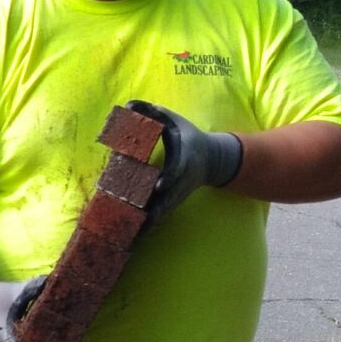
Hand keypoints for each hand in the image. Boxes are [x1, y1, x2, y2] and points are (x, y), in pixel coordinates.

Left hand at [125, 99, 244, 225]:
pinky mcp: (172, 204)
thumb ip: (151, 112)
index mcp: (184, 160)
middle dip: (153, 208)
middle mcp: (181, 181)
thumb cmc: (188, 135)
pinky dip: (147, 227)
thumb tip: (127, 104)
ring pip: (162, 213)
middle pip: (167, 198)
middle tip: (135, 217)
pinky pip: (159, 217)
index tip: (160, 186)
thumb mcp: (173, 120)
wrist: (213, 160)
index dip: (170, 178)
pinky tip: (131, 237)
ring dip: (147, 223)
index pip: (177, 170)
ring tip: (129, 233)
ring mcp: (177, 195)